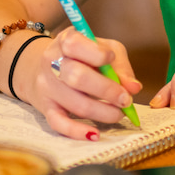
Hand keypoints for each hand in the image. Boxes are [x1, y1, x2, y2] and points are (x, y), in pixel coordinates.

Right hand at [13, 28, 142, 139]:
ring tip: (119, 113)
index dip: (97, 54)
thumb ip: (119, 65)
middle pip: (77, 77)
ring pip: (75, 103)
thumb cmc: (80, 56)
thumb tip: (134, 87)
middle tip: (125, 99)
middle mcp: (52, 63)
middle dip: (107, 91)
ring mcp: (47, 87)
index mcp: (66, 41)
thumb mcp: (101, 49)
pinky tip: (95, 134)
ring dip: (103, 112)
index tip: (111, 59)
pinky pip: (59, 123)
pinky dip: (77, 131)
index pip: (76, 45)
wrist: (40, 66)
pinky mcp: (45, 107)